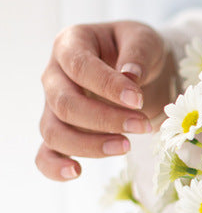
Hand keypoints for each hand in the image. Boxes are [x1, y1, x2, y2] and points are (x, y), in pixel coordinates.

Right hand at [37, 21, 175, 180]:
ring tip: (127, 146)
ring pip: (54, 132)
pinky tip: (76, 172)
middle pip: (65, 104)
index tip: (137, 99)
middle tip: (143, 125)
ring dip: (90, 145)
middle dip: (106, 119)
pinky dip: (55, 167)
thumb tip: (130, 77)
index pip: (79, 66)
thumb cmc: (139, 52)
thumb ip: (137, 53)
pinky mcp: (62, 132)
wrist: (142, 71)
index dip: (107, 85)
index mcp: (71, 45)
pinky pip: (45, 155)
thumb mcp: (145, 40)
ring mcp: (53, 106)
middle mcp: (55, 76)